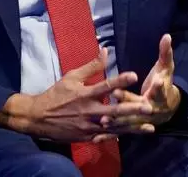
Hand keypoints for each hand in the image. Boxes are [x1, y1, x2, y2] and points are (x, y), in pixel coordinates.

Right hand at [0, 48, 153, 142]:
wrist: (38, 117)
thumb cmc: (56, 94)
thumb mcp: (71, 77)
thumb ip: (91, 66)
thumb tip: (105, 50)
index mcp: (84, 94)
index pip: (104, 86)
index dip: (119, 80)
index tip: (134, 75)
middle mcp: (87, 111)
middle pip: (113, 110)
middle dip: (132, 110)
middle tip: (148, 108)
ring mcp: (87, 126)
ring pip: (113, 127)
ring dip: (132, 127)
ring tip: (149, 127)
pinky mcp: (86, 136)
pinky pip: (105, 136)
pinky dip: (119, 135)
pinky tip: (133, 135)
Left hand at [98, 34, 180, 136]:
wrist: (169, 107)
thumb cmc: (165, 82)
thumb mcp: (166, 67)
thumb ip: (165, 52)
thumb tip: (167, 35)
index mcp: (159, 93)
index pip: (158, 89)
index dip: (156, 86)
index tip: (150, 79)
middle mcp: (150, 108)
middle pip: (140, 106)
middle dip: (128, 101)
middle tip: (115, 94)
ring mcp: (140, 119)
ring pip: (128, 122)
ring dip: (117, 121)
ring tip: (103, 120)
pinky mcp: (131, 126)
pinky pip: (119, 132)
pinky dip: (109, 136)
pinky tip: (96, 138)